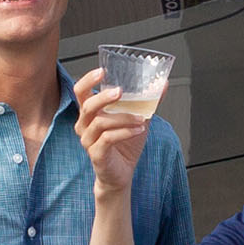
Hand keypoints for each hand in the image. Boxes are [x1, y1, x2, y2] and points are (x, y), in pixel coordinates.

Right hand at [73, 67, 146, 193]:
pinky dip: (125, 132)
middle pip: (87, 106)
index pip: (81, 91)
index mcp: (90, 113)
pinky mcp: (96, 154)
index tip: (102, 71)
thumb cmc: (125, 145)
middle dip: (104, 97)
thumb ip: (147, 101)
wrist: (122, 174)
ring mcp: (88, 140)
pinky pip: (108, 139)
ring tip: (142, 117)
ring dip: (123, 117)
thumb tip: (163, 83)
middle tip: (121, 91)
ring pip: (100, 123)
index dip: (88, 80)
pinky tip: (139, 129)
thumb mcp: (137, 118)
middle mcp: (84, 125)